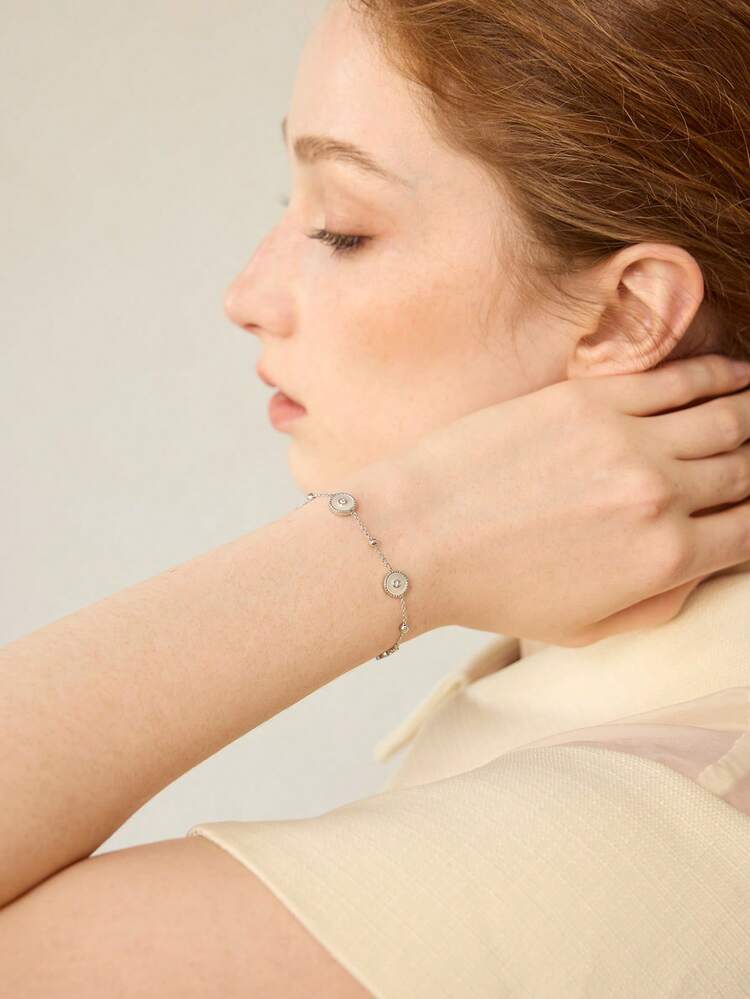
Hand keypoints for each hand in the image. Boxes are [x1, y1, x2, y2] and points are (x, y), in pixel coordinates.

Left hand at [399, 353, 749, 645]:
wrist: (418, 537)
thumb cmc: (494, 590)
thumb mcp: (586, 628)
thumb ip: (660, 602)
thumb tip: (702, 567)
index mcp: (665, 560)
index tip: (748, 505)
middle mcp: (659, 496)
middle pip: (745, 468)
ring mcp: (627, 440)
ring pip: (726, 415)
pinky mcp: (591, 399)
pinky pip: (676, 378)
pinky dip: (716, 374)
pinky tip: (735, 373)